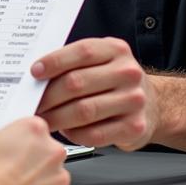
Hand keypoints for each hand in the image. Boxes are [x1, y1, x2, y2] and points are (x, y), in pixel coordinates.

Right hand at [0, 101, 70, 184]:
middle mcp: (53, 152)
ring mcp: (59, 180)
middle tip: (7, 169)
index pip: (33, 128)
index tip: (7, 147)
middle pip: (45, 152)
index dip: (18, 139)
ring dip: (38, 182)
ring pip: (52, 177)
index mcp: (34, 129)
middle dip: (30, 159)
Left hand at [32, 37, 156, 150]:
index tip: (34, 72)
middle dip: (48, 96)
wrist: (153, 105)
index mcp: (116, 50)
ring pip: (84, 110)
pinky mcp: (134, 127)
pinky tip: (66, 131)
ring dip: (57, 117)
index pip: (82, 51)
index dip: (55, 61)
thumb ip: (74, 63)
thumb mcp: (101, 60)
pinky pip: (95, 134)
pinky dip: (74, 134)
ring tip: (43, 119)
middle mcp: (128, 73)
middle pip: (78, 82)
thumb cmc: (115, 81)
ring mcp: (133, 100)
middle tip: (32, 104)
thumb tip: (37, 74)